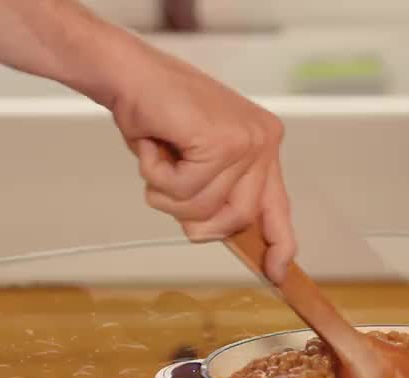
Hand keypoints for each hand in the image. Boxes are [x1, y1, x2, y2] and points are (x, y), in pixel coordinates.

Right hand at [109, 47, 295, 282]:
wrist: (128, 74)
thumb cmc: (156, 115)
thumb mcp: (196, 161)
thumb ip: (218, 193)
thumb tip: (221, 234)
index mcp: (263, 146)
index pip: (279, 206)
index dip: (279, 242)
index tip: (275, 272)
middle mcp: (263, 142)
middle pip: (239, 218)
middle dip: (198, 218)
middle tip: (169, 191)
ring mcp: (246, 142)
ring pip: (206, 208)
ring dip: (167, 193)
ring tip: (159, 157)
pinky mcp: (221, 142)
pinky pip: (184, 190)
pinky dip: (157, 175)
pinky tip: (154, 146)